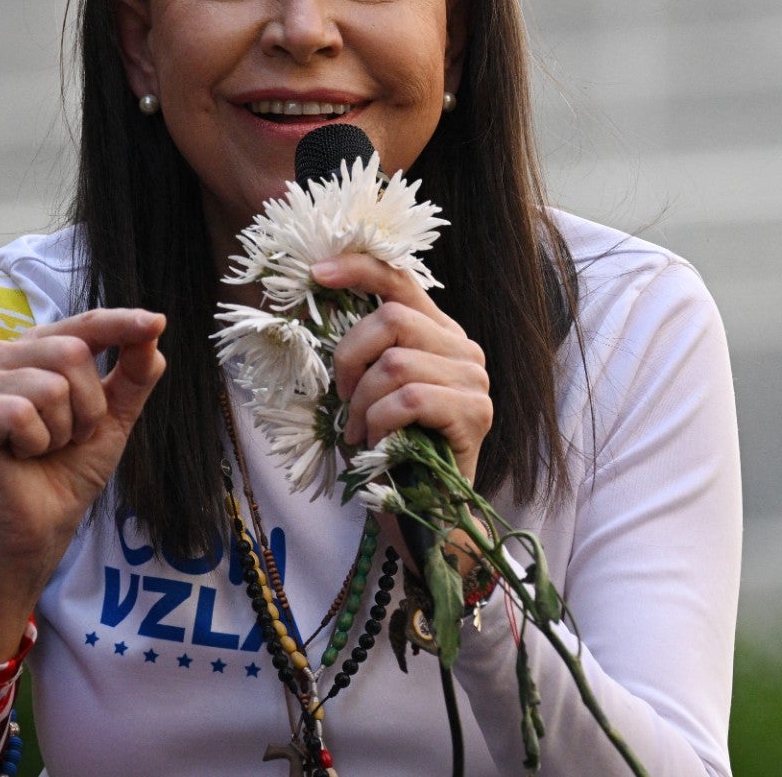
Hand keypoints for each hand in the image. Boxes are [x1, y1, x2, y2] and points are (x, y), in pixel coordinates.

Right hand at [0, 308, 166, 659]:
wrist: (42, 523)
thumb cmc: (70, 467)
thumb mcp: (115, 417)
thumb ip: (135, 374)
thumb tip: (153, 331)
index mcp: (40, 348)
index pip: (86, 323)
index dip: (121, 322)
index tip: (157, 322)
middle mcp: (5, 354)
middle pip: (73, 353)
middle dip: (88, 408)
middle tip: (70, 436)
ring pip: (50, 386)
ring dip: (62, 431)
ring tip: (44, 447)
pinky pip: (21, 413)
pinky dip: (35, 443)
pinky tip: (20, 454)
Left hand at [312, 254, 491, 483]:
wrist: (425, 512)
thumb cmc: (389, 448)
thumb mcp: (364, 389)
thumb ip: (355, 350)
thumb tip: (306, 303)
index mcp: (436, 333)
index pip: (401, 281)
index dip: (359, 269)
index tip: (317, 273)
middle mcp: (462, 348)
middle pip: (392, 318)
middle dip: (350, 358)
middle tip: (341, 399)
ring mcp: (474, 379)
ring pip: (396, 363)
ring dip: (363, 403)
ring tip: (361, 432)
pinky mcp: (475, 413)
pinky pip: (410, 399)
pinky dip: (381, 422)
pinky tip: (379, 443)